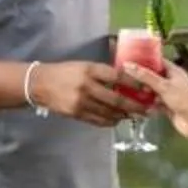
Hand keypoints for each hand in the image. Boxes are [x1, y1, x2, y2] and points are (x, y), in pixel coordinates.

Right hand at [26, 60, 148, 126]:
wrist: (40, 84)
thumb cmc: (64, 72)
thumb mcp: (84, 65)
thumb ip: (102, 72)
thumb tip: (125, 78)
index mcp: (90, 70)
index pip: (118, 77)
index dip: (135, 83)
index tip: (148, 88)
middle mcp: (87, 87)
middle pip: (117, 99)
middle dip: (135, 106)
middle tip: (147, 109)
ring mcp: (82, 102)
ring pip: (109, 112)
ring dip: (124, 115)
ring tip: (135, 115)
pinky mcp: (77, 114)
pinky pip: (98, 120)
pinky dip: (110, 121)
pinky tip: (117, 120)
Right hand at [122, 57, 187, 156]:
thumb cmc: (186, 101)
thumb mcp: (164, 86)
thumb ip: (145, 76)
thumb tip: (128, 65)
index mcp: (174, 71)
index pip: (157, 60)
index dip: (144, 58)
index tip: (129, 57)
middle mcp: (171, 81)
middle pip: (152, 75)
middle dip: (139, 76)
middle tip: (123, 74)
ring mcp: (169, 94)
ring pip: (151, 89)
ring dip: (141, 90)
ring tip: (125, 87)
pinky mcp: (166, 106)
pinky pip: (152, 101)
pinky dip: (145, 102)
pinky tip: (134, 102)